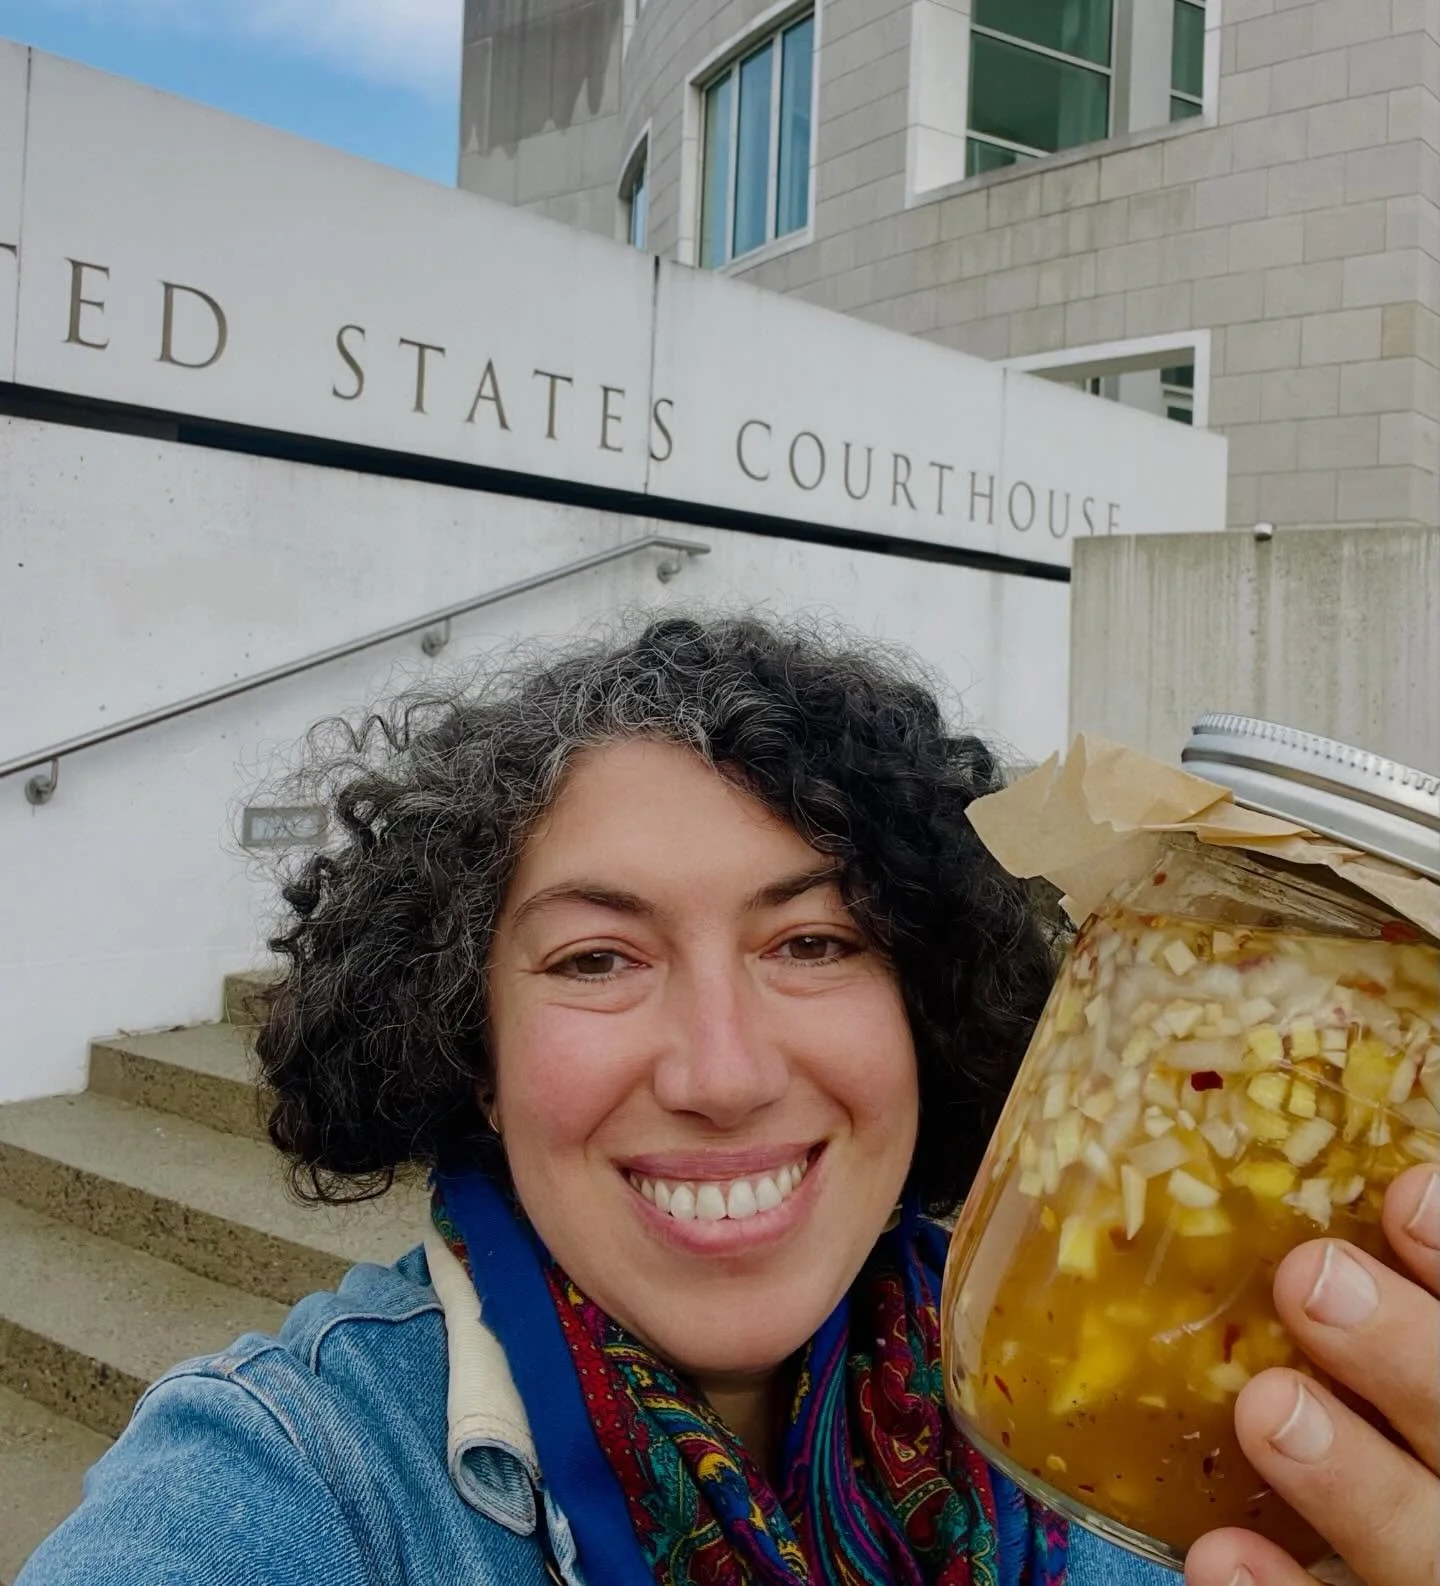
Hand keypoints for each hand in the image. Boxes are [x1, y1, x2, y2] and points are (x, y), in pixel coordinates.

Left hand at [1186, 1164, 1439, 1585]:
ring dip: (1351, 1484)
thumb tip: (1375, 1175)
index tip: (1409, 1193)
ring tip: (1266, 1406)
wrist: (1432, 1538)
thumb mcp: (1428, 1343)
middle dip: (1410, 1359)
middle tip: (1312, 1279)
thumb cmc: (1411, 1401)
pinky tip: (1217, 1552)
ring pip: (1423, 1551)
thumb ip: (1416, 1285)